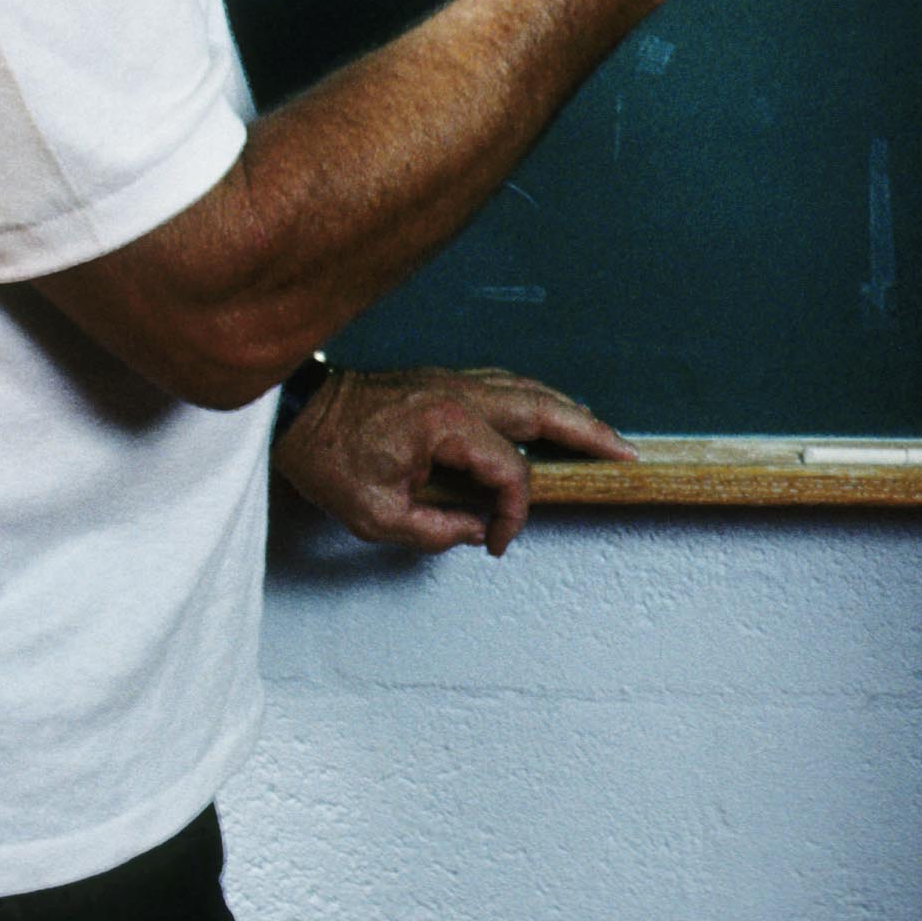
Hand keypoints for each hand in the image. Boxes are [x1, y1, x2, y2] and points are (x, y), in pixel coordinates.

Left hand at [272, 366, 635, 553]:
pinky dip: (539, 397)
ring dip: (570, 410)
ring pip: (530, 388)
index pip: (509, 470)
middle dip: (590, 432)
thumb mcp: (375, 515)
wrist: (296, 411)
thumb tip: (475, 530)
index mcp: (446, 425)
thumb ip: (434, 530)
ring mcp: (454, 380)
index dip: (513, 512)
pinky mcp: (445, 379)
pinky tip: (550, 410)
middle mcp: (459, 393)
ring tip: (600, 433)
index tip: (497, 541)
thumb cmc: (327, 457)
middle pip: (544, 407)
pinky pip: (507, 383)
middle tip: (626, 453)